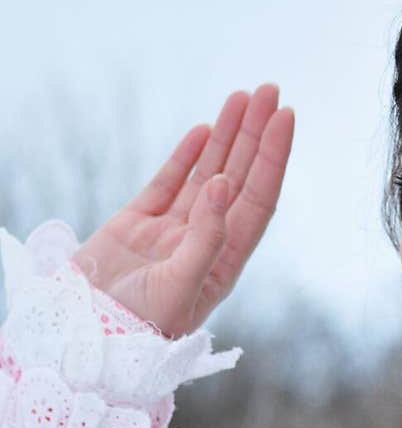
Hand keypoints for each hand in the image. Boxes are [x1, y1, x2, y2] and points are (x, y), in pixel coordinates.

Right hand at [72, 84, 293, 337]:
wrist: (89, 337)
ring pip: (207, 174)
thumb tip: (226, 183)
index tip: (285, 118)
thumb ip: (207, 236)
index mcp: (224, 260)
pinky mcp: (138, 224)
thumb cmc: (141, 325)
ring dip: (226, 136)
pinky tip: (204, 130)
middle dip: (254, 135)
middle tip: (269, 90)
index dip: (273, 158)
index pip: (258, 200)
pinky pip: (169, 183)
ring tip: (242, 97)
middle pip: (239, 178)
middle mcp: (205, 241)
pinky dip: (186, 156)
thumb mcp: (183, 286)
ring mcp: (171, 231)